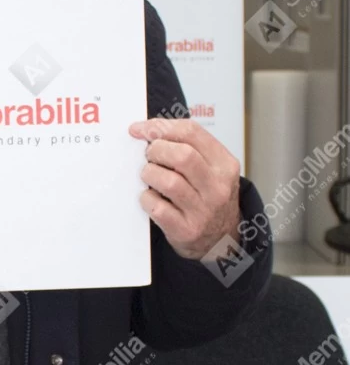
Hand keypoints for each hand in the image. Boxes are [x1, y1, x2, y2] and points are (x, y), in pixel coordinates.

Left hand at [129, 118, 240, 259]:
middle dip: (156, 150)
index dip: (160, 126)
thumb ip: (185, 146)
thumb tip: (145, 129)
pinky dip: (146, 198)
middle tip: (148, 156)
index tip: (140, 129)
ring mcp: (204, 211)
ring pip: (168, 181)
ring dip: (149, 174)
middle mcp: (218, 187)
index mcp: (224, 164)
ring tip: (149, 177)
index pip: (191, 132)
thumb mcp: (209, 167)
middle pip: (182, 155)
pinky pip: (157, 207)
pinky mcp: (187, 230)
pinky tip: (150, 197)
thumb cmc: (206, 195)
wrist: (220, 238)